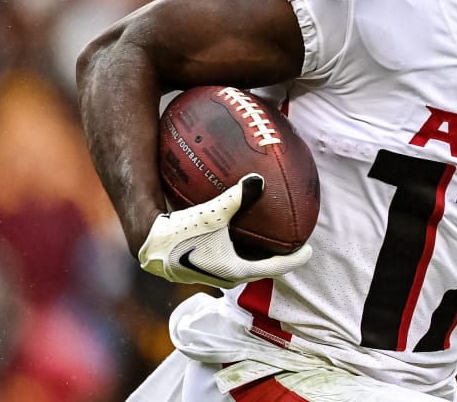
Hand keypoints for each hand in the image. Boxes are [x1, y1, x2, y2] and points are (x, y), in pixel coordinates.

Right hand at [138, 173, 312, 287]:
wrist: (148, 244)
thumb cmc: (181, 232)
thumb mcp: (213, 213)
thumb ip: (238, 196)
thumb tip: (259, 179)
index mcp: (236, 270)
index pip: (275, 268)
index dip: (294, 259)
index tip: (309, 251)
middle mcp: (227, 277)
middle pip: (261, 268)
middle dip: (277, 257)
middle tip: (291, 242)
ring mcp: (214, 274)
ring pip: (245, 265)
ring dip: (258, 254)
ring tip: (269, 238)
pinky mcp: (202, 268)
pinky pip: (230, 259)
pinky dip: (240, 248)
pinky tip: (237, 233)